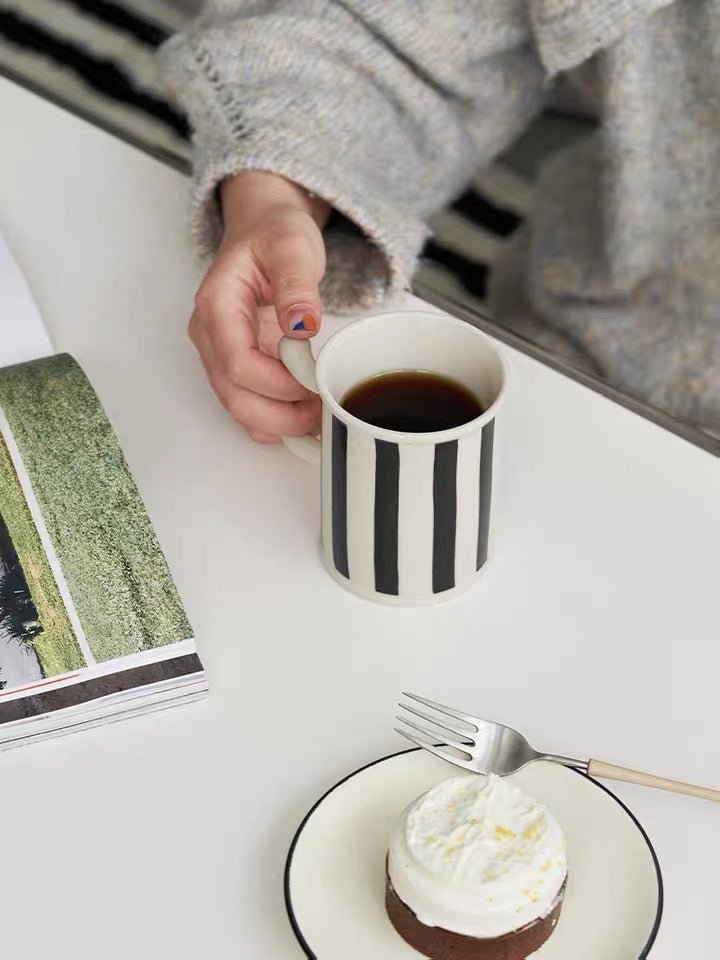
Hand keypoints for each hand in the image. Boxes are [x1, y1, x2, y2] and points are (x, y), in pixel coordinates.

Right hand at [190, 171, 329, 442]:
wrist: (265, 229)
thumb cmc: (275, 234)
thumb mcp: (293, 246)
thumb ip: (297, 284)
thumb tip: (301, 324)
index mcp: (216, 306)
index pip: (237, 363)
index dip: (277, 384)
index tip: (315, 383)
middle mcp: (210, 336)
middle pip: (234, 397)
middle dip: (280, 415)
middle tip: (322, 412)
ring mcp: (220, 355)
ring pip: (239, 408)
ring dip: (279, 423)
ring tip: (319, 415)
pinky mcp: (236, 366)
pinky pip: (249, 405)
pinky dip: (275, 420)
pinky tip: (305, 416)